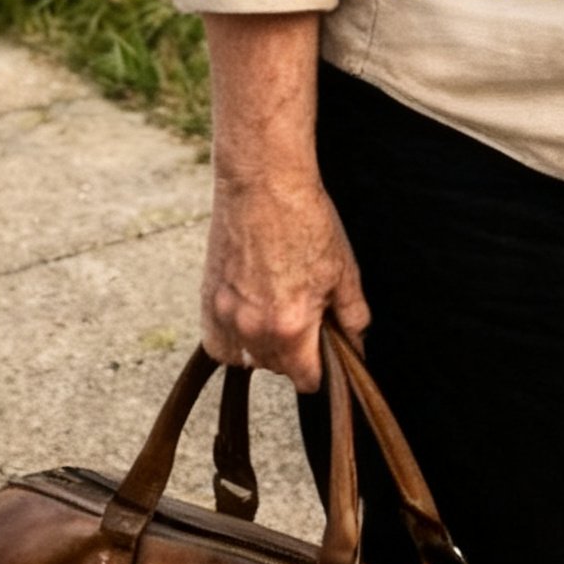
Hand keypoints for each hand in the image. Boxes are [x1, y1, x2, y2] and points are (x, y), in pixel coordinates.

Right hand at [200, 171, 369, 393]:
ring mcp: (225, 316)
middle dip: (296, 352)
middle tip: (307, 313)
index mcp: (291, 326)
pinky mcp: (206, 300)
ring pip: (248, 358)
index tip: (328, 354)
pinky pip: (218, 344)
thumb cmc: (306, 220)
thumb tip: (356, 343)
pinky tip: (250, 316)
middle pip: (277, 368)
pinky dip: (233, 340)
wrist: (263, 183)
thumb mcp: (343, 270)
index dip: (323, 370)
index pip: (306, 380)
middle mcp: (253, 329)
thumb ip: (352, 317)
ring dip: (264, 346)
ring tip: (279, 309)